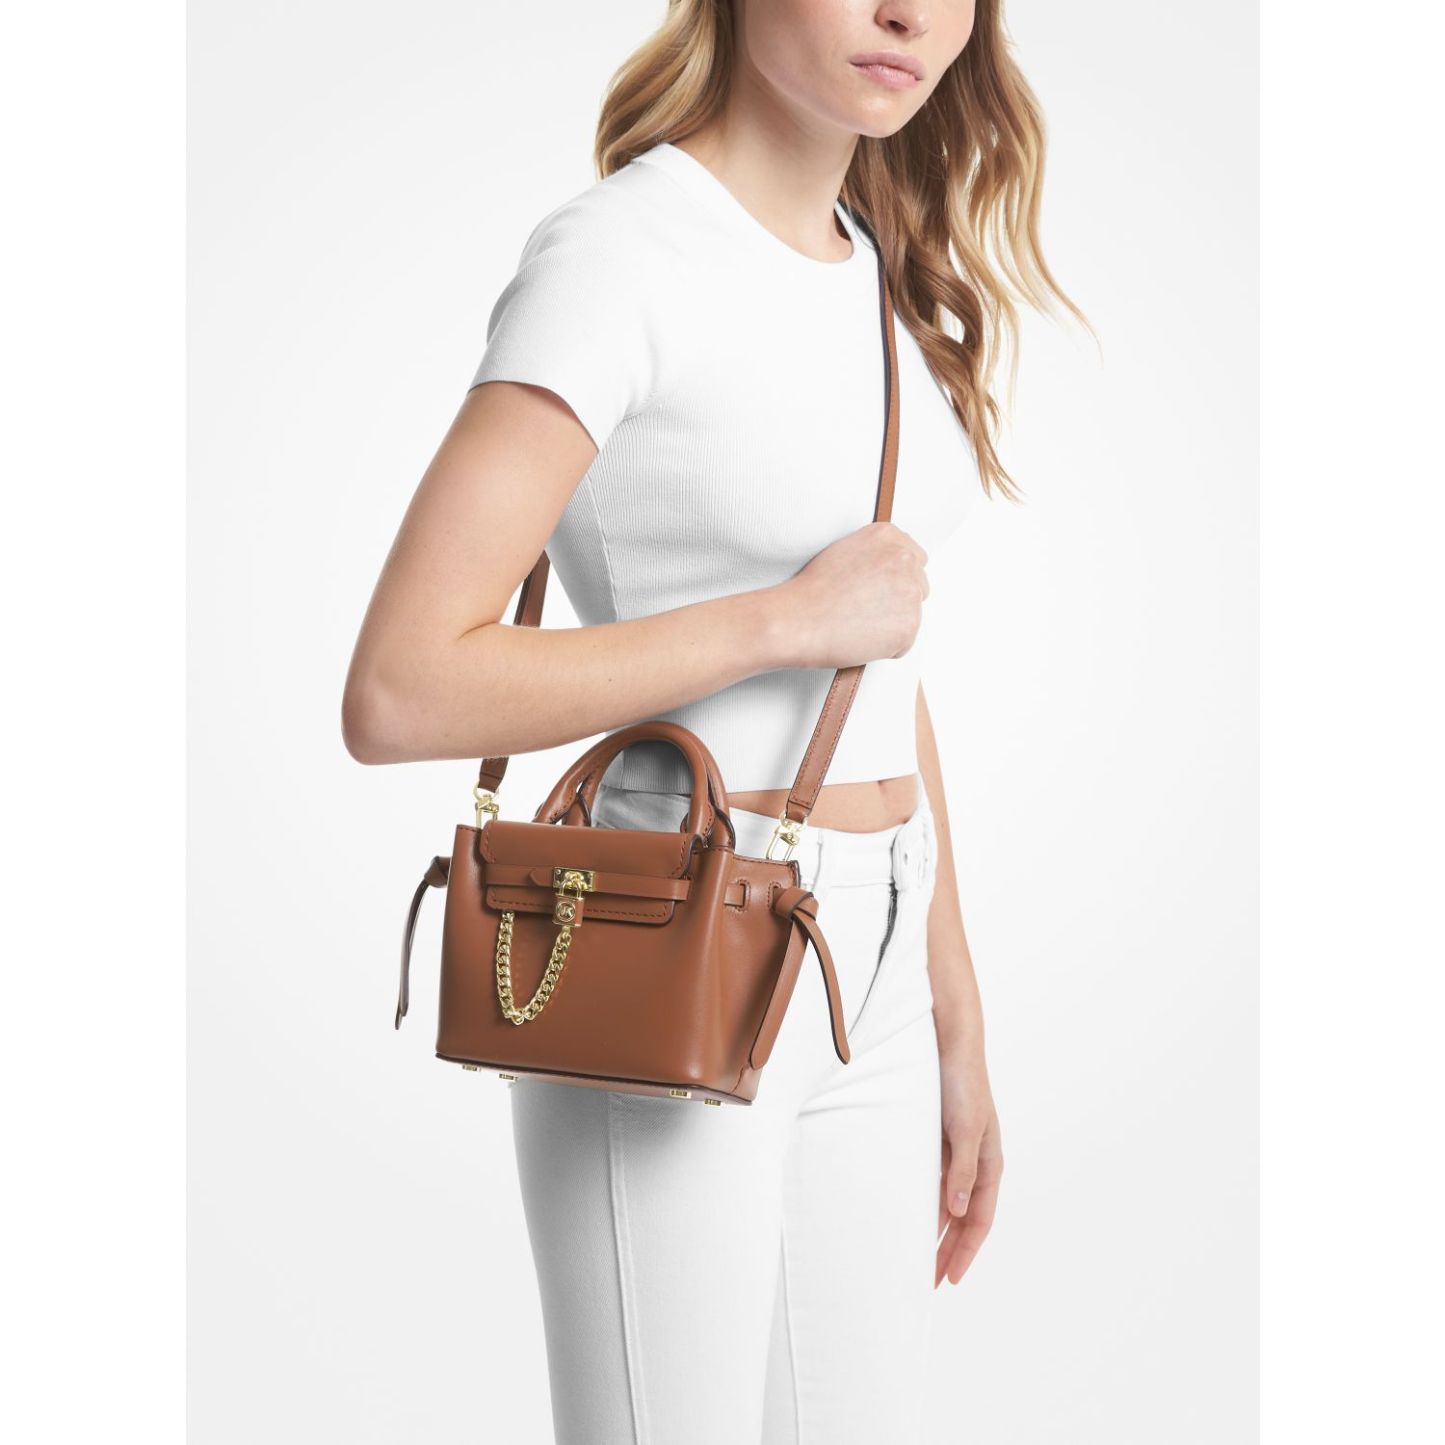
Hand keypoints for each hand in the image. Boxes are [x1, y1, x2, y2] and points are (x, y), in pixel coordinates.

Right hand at [781, 521, 929, 669]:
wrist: (797, 620)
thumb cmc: (811, 591)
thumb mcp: (844, 551)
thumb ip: (876, 555)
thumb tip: (890, 572)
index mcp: (888, 536)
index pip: (914, 558)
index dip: (894, 579)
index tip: (877, 590)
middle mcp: (905, 559)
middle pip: (919, 586)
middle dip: (898, 600)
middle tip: (865, 610)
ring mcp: (910, 593)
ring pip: (911, 615)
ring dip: (890, 624)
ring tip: (857, 624)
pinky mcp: (909, 626)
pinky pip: (904, 642)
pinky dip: (886, 647)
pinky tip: (860, 639)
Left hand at [936, 1043, 1003, 1287]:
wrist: (950, 1045)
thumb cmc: (963, 1084)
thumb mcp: (964, 1129)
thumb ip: (963, 1170)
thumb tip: (960, 1212)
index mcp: (989, 1162)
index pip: (980, 1219)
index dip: (966, 1251)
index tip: (948, 1278)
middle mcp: (975, 1162)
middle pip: (964, 1218)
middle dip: (949, 1250)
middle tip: (929, 1281)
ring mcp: (957, 1151)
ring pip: (948, 1202)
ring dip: (936, 1229)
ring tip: (916, 1257)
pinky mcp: (939, 1139)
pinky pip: (934, 1181)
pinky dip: (925, 1202)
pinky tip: (910, 1215)